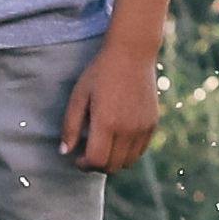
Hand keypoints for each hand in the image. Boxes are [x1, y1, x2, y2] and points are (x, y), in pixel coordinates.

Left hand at [63, 42, 163, 172]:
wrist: (132, 53)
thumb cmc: (100, 72)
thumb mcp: (79, 96)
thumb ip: (70, 126)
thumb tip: (65, 152)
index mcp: (106, 122)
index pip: (96, 161)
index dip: (84, 164)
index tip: (77, 157)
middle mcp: (127, 129)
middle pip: (112, 166)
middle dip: (97, 164)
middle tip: (88, 152)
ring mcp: (143, 127)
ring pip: (128, 162)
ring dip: (113, 160)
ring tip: (104, 146)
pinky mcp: (153, 123)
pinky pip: (140, 150)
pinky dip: (128, 152)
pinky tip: (118, 138)